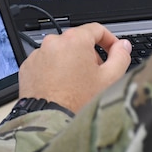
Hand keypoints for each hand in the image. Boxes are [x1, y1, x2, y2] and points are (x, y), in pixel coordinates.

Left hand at [18, 22, 132, 112]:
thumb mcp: (110, 79)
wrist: (49, 122)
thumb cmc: (78, 102)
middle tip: (96, 75)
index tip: (113, 51)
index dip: (109, 40)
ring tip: (77, 86)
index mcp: (74, 40)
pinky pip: (46, 63)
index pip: (96, 29)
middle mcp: (53, 42)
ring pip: (61, 53)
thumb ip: (121, 56)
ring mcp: (38, 54)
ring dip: (71, 63)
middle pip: (78, 41)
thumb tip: (123, 46)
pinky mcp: (28, 68)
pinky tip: (61, 88)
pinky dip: (54, 71)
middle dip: (90, 55)